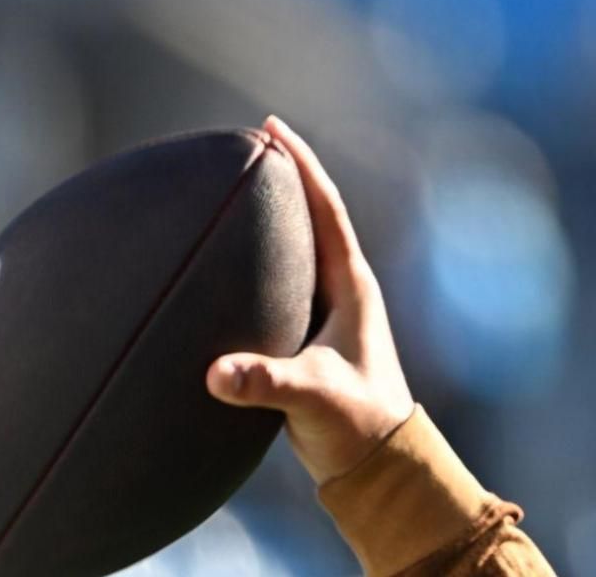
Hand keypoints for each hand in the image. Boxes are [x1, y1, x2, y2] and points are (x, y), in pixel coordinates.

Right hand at [204, 115, 416, 484]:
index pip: (326, 208)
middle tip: (249, 143)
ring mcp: (328, 314)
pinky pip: (280, 283)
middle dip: (283, 178)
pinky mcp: (310, 340)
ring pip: (297, 250)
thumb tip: (217, 373)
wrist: (378, 467)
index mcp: (351, 286)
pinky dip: (257, 262)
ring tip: (235, 188)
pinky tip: (227, 263)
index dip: (301, 164)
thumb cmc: (357, 426)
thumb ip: (267, 383)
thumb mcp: (312, 400)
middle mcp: (342, 291)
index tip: (272, 128)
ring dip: (271, 218)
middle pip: (311, 217)